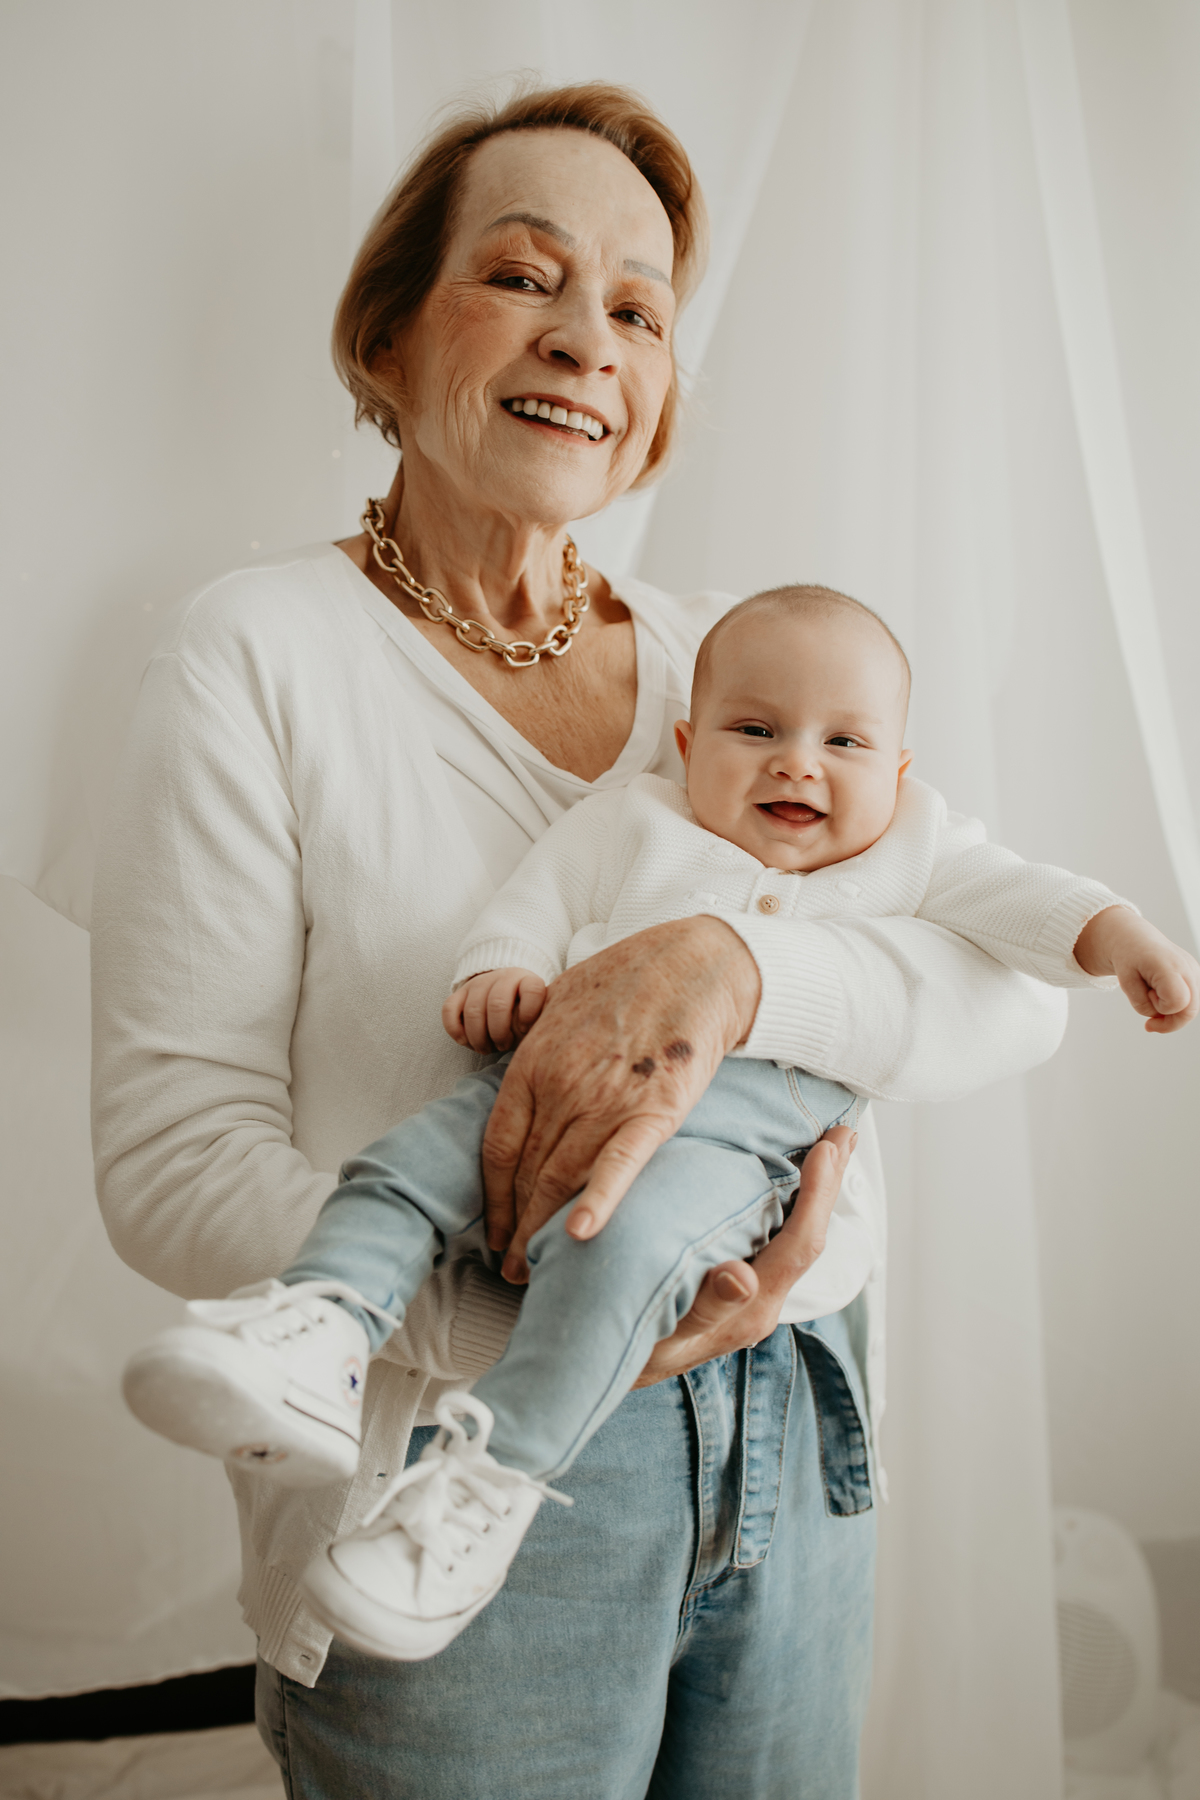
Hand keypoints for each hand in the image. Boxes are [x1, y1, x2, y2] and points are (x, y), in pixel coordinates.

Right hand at [442, 968, 547, 1052]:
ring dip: (478, 1037)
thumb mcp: (535, 1018)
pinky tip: (465, 1042)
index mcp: (528, 981)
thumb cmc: (523, 1014)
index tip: (526, 1030)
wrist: (504, 996)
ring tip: (486, 1049)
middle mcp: (503, 977)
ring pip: (473, 1010)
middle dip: (499, 1032)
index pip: (532, 991)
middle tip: (502, 1046)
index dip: (529, 1014)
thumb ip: (534, 1025)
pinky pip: (449, 1009)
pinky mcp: (459, 992)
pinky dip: (455, 1030)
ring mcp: (479, 983)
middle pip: (497, 1004)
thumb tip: (525, 1035)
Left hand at [481, 916, 760, 1280]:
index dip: (493, 1199)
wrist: (695, 963)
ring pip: (563, 1178)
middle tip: (513, 1270)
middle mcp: (562, 1086)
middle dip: (515, 1228)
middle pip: (527, 1173)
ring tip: (537, 1272)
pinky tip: (580, 1237)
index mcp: (532, 1063)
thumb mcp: (557, 1002)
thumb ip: (533, 1046)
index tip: (494, 1231)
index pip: (498, 1148)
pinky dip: (599, 1200)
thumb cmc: (627, 977)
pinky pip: (620, 1163)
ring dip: (543, 1231)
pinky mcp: (656, 1110)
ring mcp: (607, 1099)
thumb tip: (515, 1079)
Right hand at [633, 1126, 856, 1385]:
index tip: (827, 1147)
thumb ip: (707, 1307)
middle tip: (843, 1133)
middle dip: (828, 1183)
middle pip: (808, 1237)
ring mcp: (750, 1297)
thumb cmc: (633, 1352)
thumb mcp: (665, 1333)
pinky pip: (772, 1239)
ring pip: (793, 1236)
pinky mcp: (735, 1289)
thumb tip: (743, 1277)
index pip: (801, 1244)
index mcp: (753, 1309)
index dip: (818, 1194)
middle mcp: (761, 1302)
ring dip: (811, 1190)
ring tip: (825, 1148)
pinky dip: (786, 1203)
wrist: (608, 1369)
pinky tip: (781, 1182)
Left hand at [1074, 907, 1199, 1034]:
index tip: (1147, 995)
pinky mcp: (1195, 974)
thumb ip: (1141, 1004)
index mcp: (1167, 965)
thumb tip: (1158, 1017)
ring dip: (1172, 1013)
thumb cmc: (1128, 957)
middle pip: (1191, 1010)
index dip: (1162, 1008)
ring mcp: (1194, 970)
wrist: (1134, 938)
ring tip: (1153, 999)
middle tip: (1149, 1025)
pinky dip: (1175, 1006)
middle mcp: (1186, 967)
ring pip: (1192, 1008)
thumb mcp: (1125, 982)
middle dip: (1170, 1023)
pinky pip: (1190, 1001)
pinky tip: (1161, 996)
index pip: (1178, 1001)